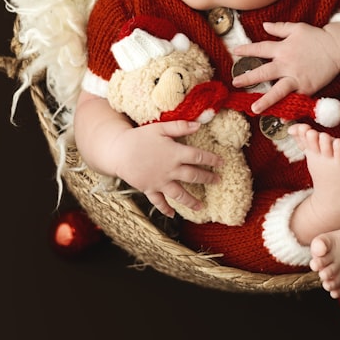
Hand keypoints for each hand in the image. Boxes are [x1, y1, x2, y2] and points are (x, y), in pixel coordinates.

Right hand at [110, 120, 224, 217]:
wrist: (118, 151)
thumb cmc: (139, 137)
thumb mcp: (159, 128)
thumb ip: (179, 127)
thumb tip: (199, 125)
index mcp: (174, 153)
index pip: (198, 157)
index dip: (211, 159)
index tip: (221, 162)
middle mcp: (170, 170)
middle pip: (193, 176)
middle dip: (207, 178)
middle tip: (218, 181)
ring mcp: (160, 182)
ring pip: (179, 194)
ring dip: (191, 201)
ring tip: (201, 207)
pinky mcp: (149, 189)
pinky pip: (159, 201)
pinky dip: (165, 209)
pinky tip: (172, 215)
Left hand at [231, 21, 339, 112]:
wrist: (337, 50)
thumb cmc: (317, 38)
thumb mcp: (297, 28)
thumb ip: (279, 28)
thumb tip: (264, 25)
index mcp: (283, 48)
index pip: (260, 49)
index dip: (247, 50)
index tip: (235, 52)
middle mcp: (286, 64)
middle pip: (264, 72)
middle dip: (248, 78)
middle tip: (235, 83)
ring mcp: (296, 78)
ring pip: (278, 91)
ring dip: (265, 101)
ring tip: (254, 109)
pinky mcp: (306, 88)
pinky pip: (295, 100)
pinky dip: (289, 110)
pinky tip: (281, 119)